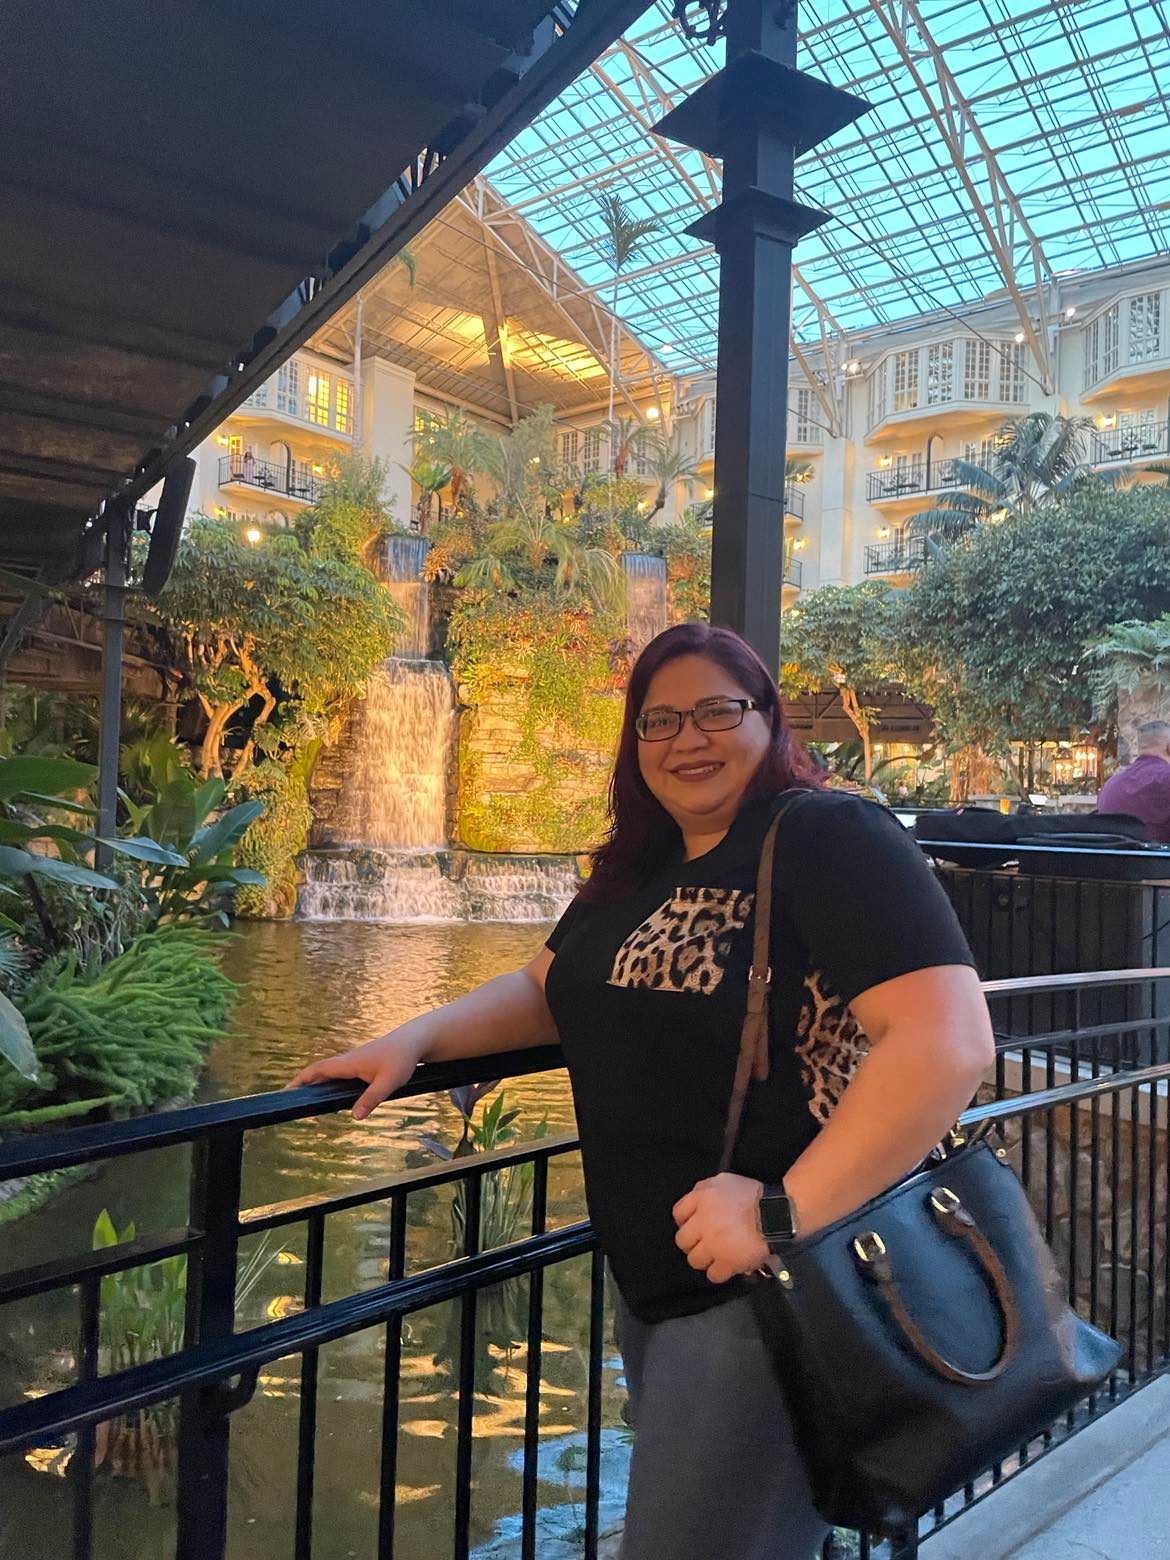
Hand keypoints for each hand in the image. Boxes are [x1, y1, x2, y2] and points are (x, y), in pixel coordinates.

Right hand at [287, 1030, 422, 1119]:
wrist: (415, 1041)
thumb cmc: (402, 1058)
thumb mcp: (389, 1081)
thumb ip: (372, 1099)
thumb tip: (354, 1117)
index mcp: (348, 1063)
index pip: (317, 1070)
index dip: (300, 1080)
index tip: (286, 1091)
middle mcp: (347, 1061)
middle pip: (319, 1072)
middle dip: (304, 1086)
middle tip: (292, 1102)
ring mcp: (354, 1062)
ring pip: (330, 1073)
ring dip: (317, 1085)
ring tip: (309, 1103)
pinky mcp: (362, 1064)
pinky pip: (340, 1075)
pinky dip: (330, 1083)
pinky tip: (333, 1096)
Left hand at [672, 1173, 768, 1284]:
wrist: (776, 1214)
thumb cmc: (753, 1194)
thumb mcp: (725, 1180)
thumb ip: (705, 1188)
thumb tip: (696, 1201)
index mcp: (701, 1199)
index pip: (678, 1213)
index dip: (685, 1221)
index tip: (694, 1225)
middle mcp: (702, 1223)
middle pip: (682, 1241)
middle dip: (692, 1242)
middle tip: (704, 1242)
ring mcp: (713, 1245)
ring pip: (695, 1260)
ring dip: (704, 1258)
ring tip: (716, 1255)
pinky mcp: (727, 1262)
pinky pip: (713, 1275)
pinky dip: (719, 1272)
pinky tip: (726, 1266)